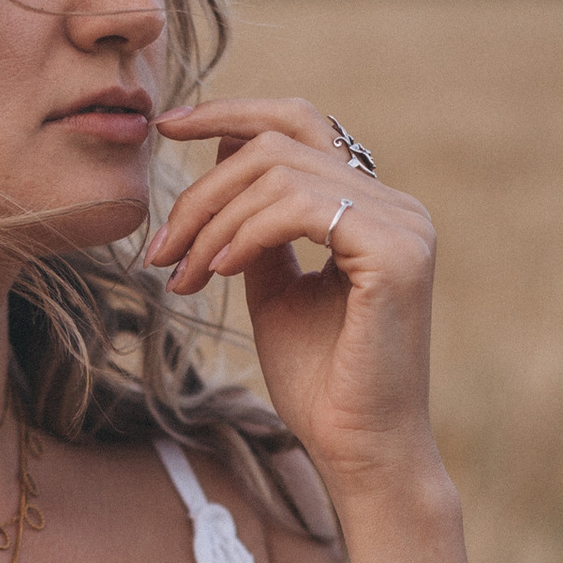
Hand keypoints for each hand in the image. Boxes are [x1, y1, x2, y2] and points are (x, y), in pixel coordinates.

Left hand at [147, 97, 442, 503]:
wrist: (357, 450)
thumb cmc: (320, 382)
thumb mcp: (273, 287)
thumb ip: (255, 224)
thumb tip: (221, 153)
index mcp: (375, 207)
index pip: (301, 124)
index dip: (232, 113)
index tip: (166, 127)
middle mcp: (398, 206)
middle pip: (279, 143)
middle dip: (202, 189)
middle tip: (158, 247)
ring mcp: (404, 225)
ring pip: (279, 173)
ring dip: (212, 220)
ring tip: (181, 273)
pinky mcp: (396, 253)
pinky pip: (299, 207)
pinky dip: (244, 233)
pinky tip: (218, 270)